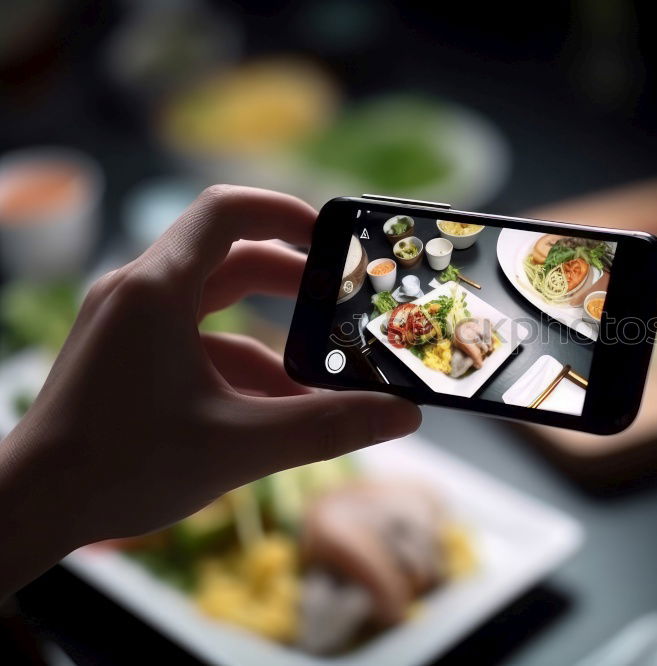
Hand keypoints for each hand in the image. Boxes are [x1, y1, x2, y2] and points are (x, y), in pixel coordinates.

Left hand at [0, 185, 420, 598]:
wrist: (30, 507)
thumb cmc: (123, 467)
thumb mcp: (242, 445)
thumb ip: (330, 427)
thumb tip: (404, 417)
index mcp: (157, 290)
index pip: (228, 210)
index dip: (287, 214)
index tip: (333, 244)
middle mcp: (137, 292)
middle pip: (228, 257)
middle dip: (291, 282)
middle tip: (341, 305)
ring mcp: (126, 323)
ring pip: (212, 307)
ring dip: (269, 338)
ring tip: (320, 379)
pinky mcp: (123, 354)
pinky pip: (191, 343)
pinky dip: (236, 366)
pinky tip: (274, 411)